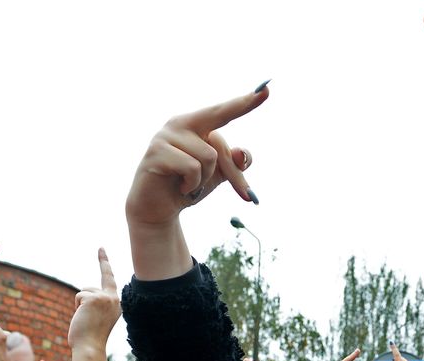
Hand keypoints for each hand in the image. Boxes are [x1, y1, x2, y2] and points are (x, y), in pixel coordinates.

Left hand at [68, 249, 121, 350]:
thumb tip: (84, 299)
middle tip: (101, 247)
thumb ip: (94, 305)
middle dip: (101, 263)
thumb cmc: (90, 338)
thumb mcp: (96, 318)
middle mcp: (114, 299)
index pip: (109, 280)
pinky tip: (82, 317)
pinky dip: (76, 308)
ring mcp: (105, 298)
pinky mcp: (94, 298)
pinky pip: (79, 296)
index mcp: (116, 304)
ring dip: (79, 306)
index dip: (104, 263)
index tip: (100, 249)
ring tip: (85, 319)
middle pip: (91, 287)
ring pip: (84, 292)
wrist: (90, 347)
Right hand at [126, 90, 266, 230]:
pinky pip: (192, 169)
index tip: (267, 89)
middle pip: (220, 143)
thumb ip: (233, 163)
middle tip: (245, 196)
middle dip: (231, 172)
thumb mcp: (218, 175)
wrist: (158, 209)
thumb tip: (242, 153)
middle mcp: (180, 124)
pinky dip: (192, 185)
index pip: (223, 112)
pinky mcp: (156, 152)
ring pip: (208, 157)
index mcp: (196, 124)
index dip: (245, 103)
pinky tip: (180, 188)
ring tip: (188, 185)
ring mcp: (165, 136)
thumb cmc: (188, 186)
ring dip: (204, 180)